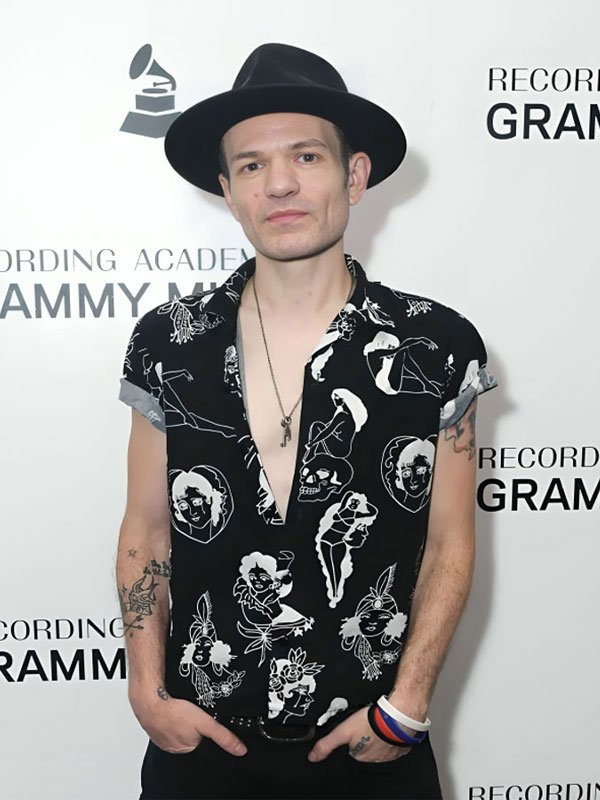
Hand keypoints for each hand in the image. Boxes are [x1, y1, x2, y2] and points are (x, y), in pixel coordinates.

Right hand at [129, 687, 246, 756]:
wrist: (148, 701)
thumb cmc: (173, 712)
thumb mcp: (205, 723)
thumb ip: (223, 736)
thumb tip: (240, 750)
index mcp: (188, 749)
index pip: (204, 742)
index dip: (205, 730)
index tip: (202, 721)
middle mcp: (176, 747)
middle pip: (192, 735)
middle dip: (194, 725)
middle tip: (192, 712)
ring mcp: (164, 738)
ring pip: (179, 729)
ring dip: (181, 720)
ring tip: (182, 709)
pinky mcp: (156, 728)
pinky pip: (167, 723)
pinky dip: (170, 717)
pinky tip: (172, 708)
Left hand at [306, 706, 410, 763]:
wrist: (396, 716)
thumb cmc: (372, 722)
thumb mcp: (342, 731)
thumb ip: (326, 744)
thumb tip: (313, 756)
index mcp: (361, 756)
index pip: (352, 748)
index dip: (352, 735)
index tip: (355, 727)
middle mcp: (375, 758)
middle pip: (366, 745)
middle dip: (366, 735)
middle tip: (366, 722)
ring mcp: (390, 753)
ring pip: (381, 743)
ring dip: (379, 735)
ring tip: (378, 721)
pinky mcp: (402, 746)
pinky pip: (395, 741)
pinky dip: (392, 735)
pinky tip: (389, 725)